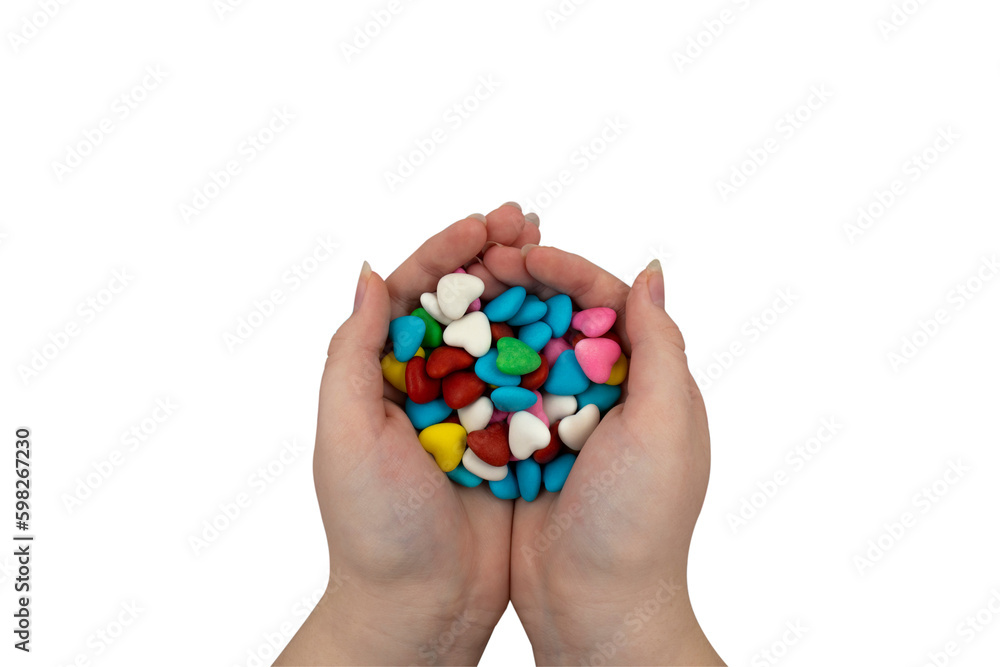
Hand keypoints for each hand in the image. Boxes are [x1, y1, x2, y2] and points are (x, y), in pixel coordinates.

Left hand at [277, 204, 539, 665]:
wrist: (421, 606)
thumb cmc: (373, 526)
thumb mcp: (346, 434)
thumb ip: (354, 353)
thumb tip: (371, 272)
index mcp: (382, 375)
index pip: (413, 293)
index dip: (446, 251)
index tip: (483, 223)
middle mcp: (428, 384)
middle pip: (464, 303)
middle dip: (493, 256)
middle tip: (529, 217)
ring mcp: (472, 409)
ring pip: (503, 333)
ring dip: (527, 289)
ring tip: (554, 249)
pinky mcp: (510, 438)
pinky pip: (534, 381)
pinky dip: (553, 345)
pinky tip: (578, 315)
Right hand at [483, 245, 724, 665]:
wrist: (593, 607)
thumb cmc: (639, 519)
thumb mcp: (663, 426)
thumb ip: (660, 346)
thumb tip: (650, 269)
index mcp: (649, 384)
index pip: (609, 303)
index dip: (569, 270)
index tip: (527, 252)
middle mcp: (607, 397)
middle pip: (561, 319)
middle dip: (524, 283)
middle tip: (483, 259)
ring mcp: (562, 423)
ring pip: (525, 350)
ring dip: (496, 317)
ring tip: (459, 290)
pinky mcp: (524, 449)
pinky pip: (498, 394)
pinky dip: (476, 366)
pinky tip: (446, 343)